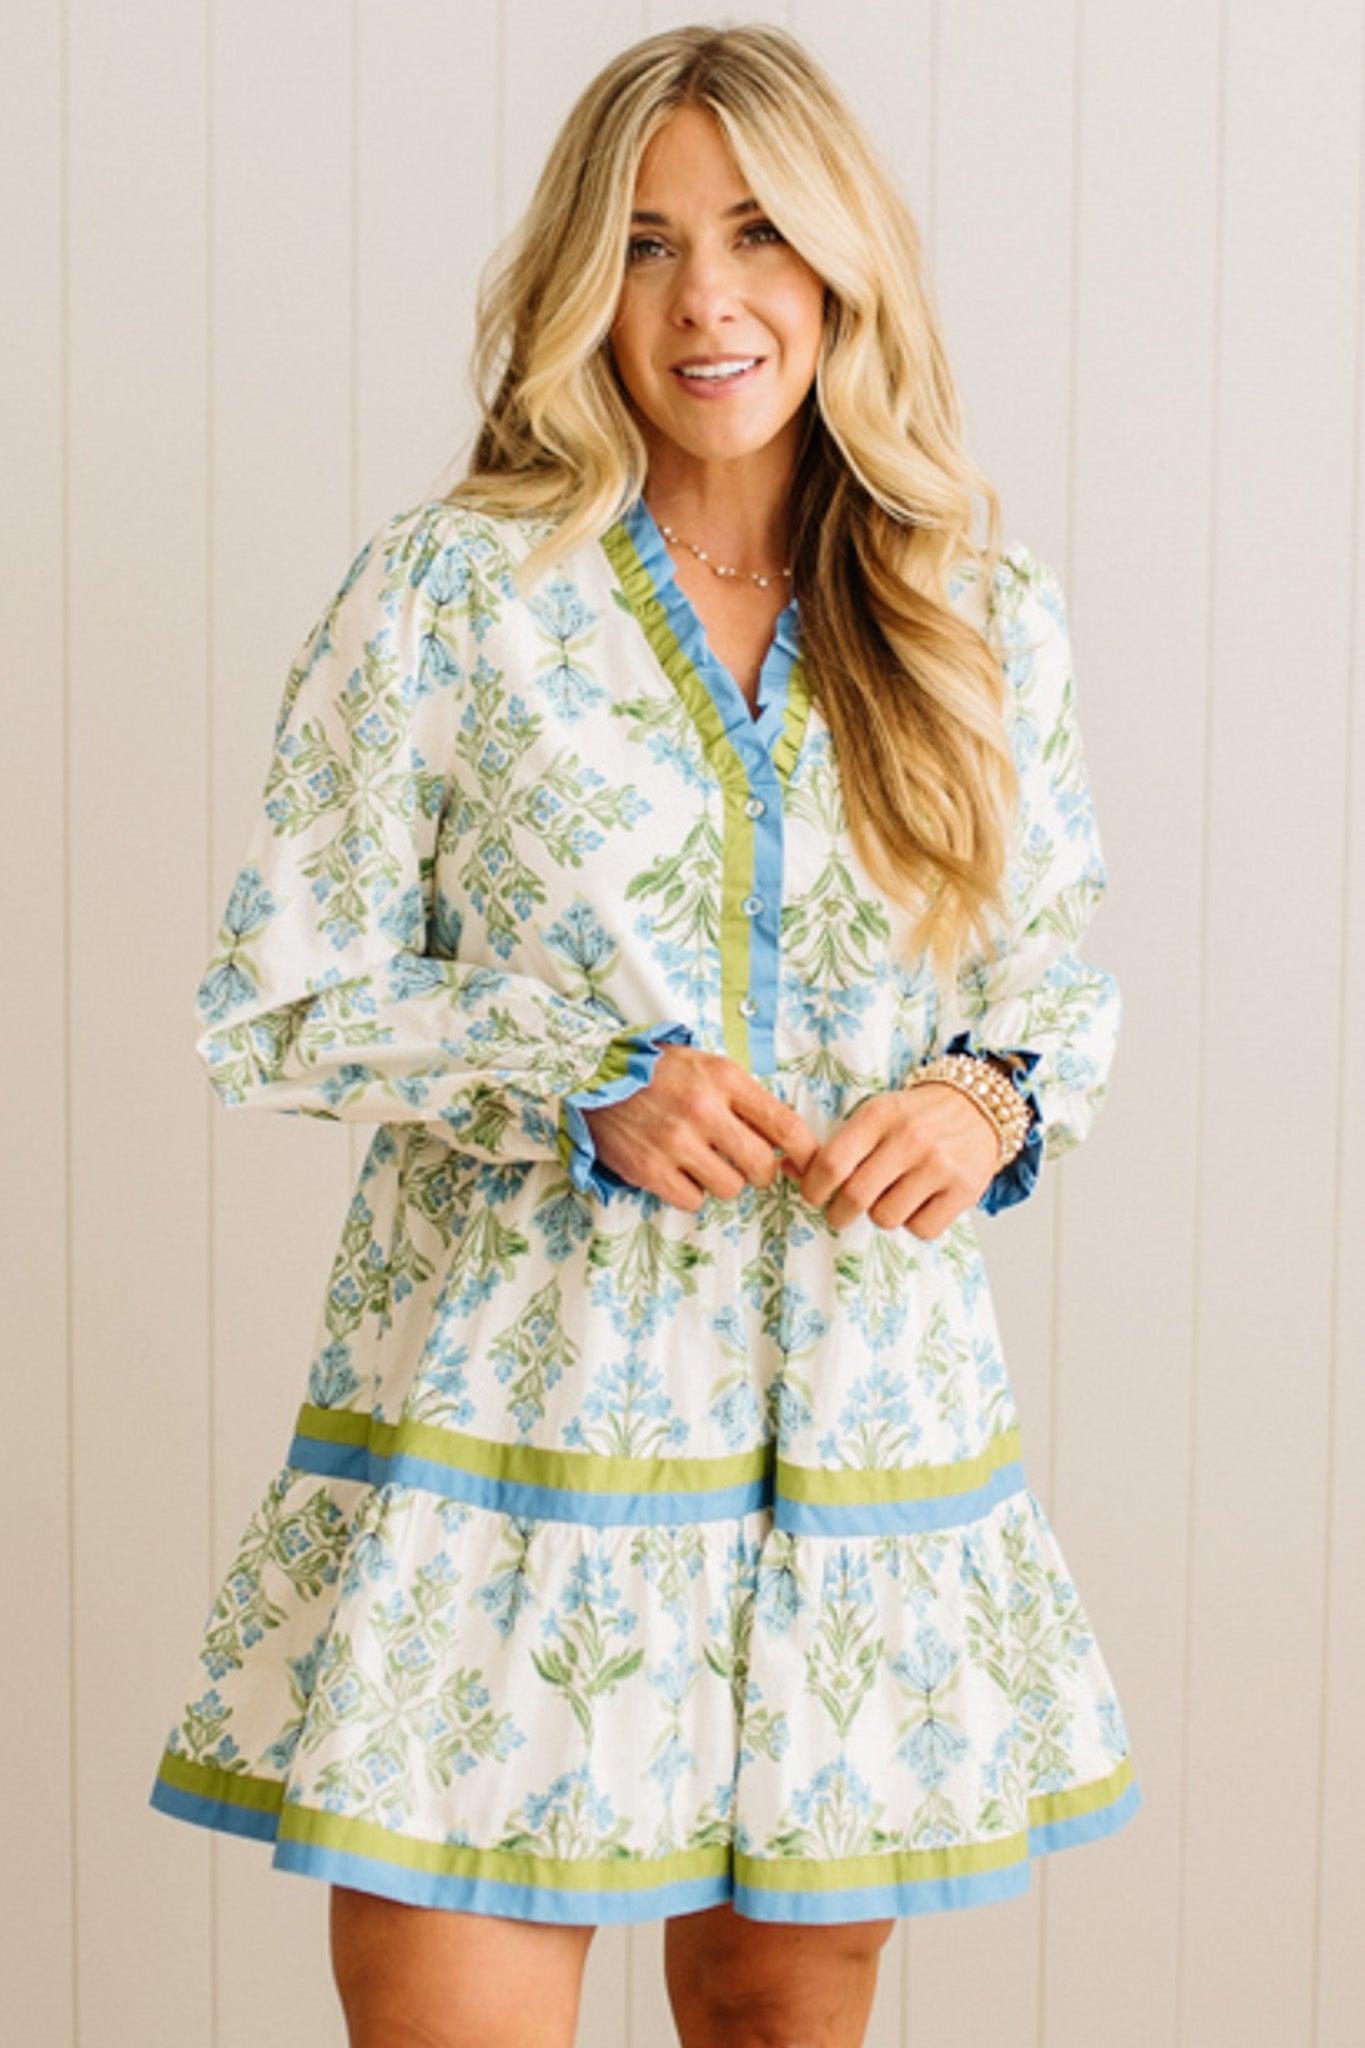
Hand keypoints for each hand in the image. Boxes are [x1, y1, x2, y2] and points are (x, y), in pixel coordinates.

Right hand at [578, 1046, 819, 1211]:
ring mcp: (675, 1142)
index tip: (805, 1165)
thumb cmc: (659, 1072)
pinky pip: (693, 1201)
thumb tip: (786, 1145)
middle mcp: (703, 1110)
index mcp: (725, 1079)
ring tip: (703, 1162)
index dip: (805, 1154)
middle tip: (745, 1164)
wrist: (592, 1075)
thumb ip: (745, 1100)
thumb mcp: (707, 1068)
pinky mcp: (649, 1169)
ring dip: (722, 1181)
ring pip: (730, 1189)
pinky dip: (690, 1192)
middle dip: (759, 1172)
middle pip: (761, 1167)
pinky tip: (678, 1171)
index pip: (786, 1126)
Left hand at [779, 1081, 1000, 1236]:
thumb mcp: (875, 1115)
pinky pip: (922, 1229)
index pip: (832, 1163)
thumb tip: (789, 1170)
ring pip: (887, 1218)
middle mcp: (910, 1138)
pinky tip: (918, 1202)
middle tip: (840, 1212)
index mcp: (879, 1115)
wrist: (978, 1106)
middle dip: (839, 1213)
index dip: (813, 1189)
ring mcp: (939, 1165)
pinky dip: (914, 1224)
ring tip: (889, 1197)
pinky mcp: (965, 1189)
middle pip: (856, 1197)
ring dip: (880, 1215)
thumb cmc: (915, 1116)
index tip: (814, 1195)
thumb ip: (838, 1144)